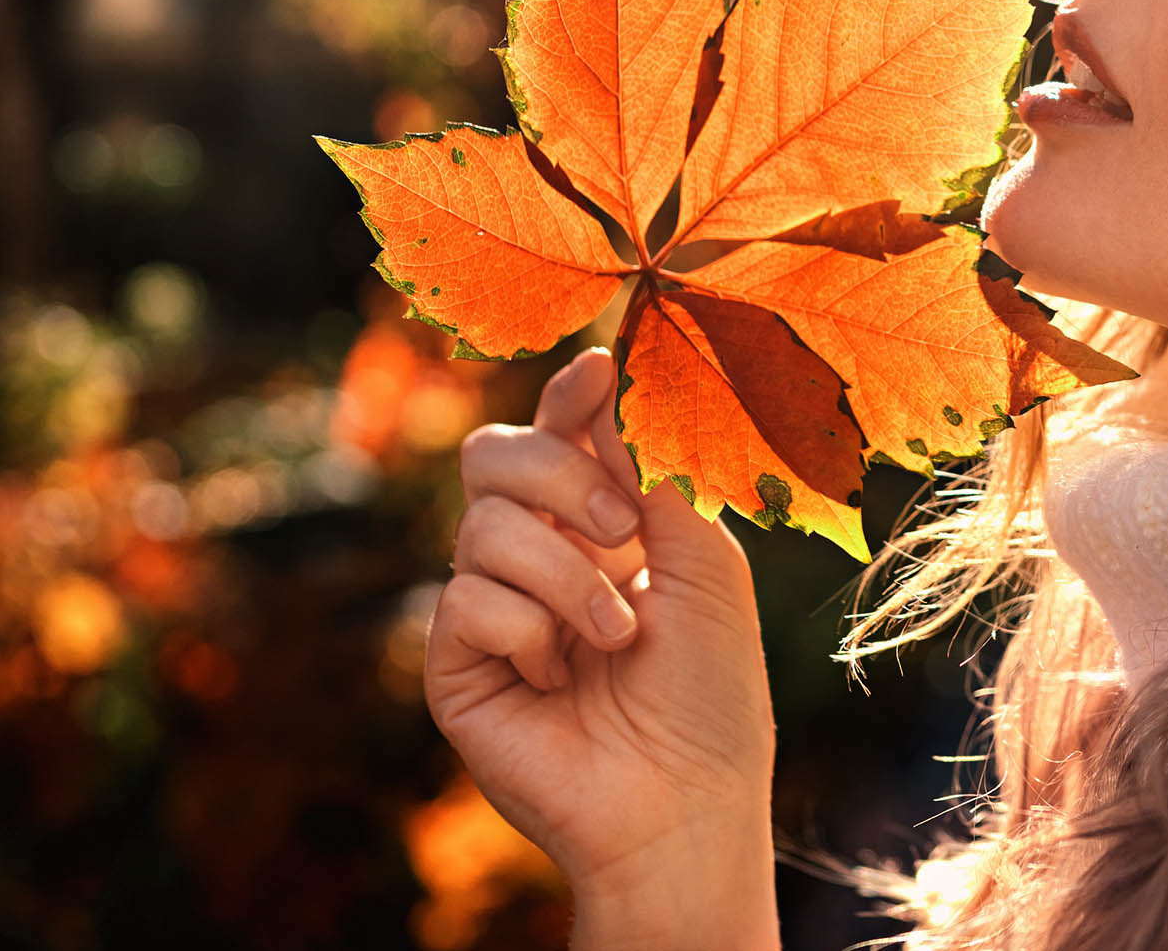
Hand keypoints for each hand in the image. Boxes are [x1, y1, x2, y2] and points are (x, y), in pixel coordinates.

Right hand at [425, 346, 781, 949]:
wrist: (685, 797)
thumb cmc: (711, 688)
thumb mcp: (705, 562)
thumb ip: (653, 474)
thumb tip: (604, 382)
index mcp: (602, 520)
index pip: (563, 432)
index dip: (571, 395)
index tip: (603, 371)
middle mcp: (538, 553)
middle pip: (495, 455)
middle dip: (562, 476)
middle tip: (624, 531)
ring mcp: (491, 606)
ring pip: (483, 526)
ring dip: (565, 574)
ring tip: (617, 634)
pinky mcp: (456, 665)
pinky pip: (463, 598)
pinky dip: (526, 628)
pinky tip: (558, 675)